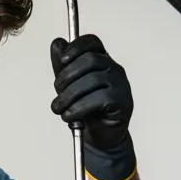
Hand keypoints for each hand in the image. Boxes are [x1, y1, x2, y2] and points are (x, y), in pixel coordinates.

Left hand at [51, 34, 135, 179]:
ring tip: (58, 109)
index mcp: (102, 60)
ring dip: (69, 95)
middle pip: (90, 60)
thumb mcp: (70, 86)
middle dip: (67, 76)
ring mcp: (121, 85)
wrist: (100, 136)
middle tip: (57, 92)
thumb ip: (63, 66)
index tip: (63, 60)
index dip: (76, 47)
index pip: (92, 42)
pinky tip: (70, 117)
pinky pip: (99, 99)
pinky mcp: (123, 103)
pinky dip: (78, 108)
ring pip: (92, 80)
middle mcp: (114, 69)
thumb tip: (57, 43)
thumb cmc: (86, 109)